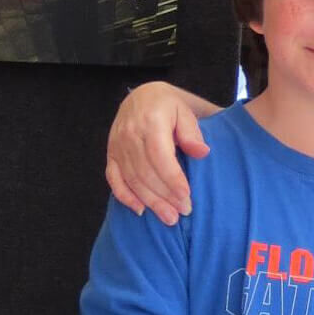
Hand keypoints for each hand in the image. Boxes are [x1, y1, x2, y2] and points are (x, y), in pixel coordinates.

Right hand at [105, 82, 210, 224]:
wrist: (141, 97)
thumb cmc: (169, 107)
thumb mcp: (185, 112)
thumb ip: (192, 133)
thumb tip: (202, 152)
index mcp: (150, 121)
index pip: (159, 155)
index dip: (172, 178)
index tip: (186, 196)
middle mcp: (130, 134)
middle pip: (145, 172)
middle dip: (164, 196)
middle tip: (183, 212)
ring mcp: (117, 145)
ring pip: (132, 179)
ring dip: (150, 201)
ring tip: (169, 217)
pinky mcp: (111, 154)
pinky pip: (113, 179)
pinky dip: (125, 196)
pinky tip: (140, 210)